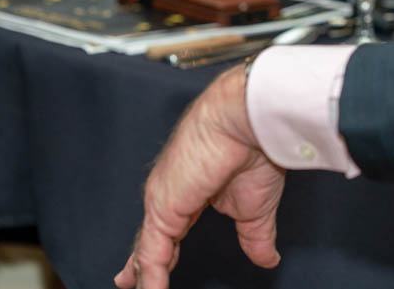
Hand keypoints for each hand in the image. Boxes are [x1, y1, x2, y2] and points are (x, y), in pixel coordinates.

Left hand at [116, 67, 284, 288]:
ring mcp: (163, 201)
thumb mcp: (257, 207)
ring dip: (144, 277)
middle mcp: (171, 194)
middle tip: (125, 282)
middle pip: (150, 239)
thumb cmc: (255, 148)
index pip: (170, 228)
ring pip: (148, 249)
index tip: (149, 271)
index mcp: (191, 189)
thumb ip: (256, 237)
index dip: (161, 251)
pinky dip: (151, 278)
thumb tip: (268, 259)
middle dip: (138, 265)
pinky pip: (152, 253)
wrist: (246, 121)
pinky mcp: (162, 208)